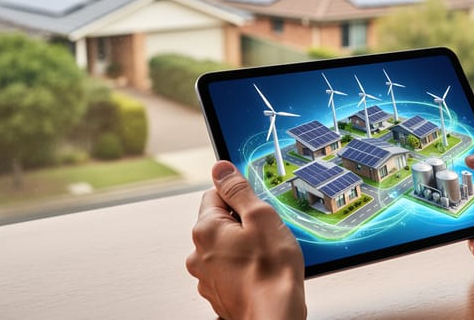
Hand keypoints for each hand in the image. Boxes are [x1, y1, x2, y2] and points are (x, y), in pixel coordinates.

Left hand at [186, 161, 305, 319]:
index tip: (257, 206)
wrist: (275, 316)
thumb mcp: (261, 217)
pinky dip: (245, 268)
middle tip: (267, 232)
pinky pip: (231, 269)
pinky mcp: (219, 294)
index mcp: (205, 230)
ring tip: (268, 255)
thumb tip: (221, 168)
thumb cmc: (271, 272)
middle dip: (244, 223)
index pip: (215, 194)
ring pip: (227, 247)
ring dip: (245, 247)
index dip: (241, 197)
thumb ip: (238, 189)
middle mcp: (198, 254)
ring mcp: (207, 277)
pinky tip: (263, 272)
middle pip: (221, 222)